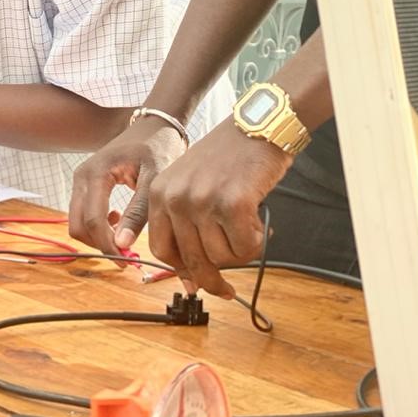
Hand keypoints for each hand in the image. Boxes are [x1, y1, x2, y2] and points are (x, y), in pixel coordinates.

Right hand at [68, 117, 187, 260]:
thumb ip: (138, 212)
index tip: (128, 263)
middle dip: (100, 245)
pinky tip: (119, 221)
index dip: (107, 246)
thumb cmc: (158, 147)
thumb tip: (123, 246)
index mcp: (96, 173)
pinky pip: (82, 214)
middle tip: (128, 256)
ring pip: (77, 222)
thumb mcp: (154, 179)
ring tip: (126, 237)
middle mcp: (81, 176)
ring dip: (98, 237)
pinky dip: (97, 226)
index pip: (92, 220)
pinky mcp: (85, 184)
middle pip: (77, 225)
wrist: (154, 125)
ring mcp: (80, 180)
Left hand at [147, 118, 292, 298]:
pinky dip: (257, 243)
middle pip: (192, 260)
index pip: (162, 249)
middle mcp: (176, 197)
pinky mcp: (233, 203)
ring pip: (222, 257)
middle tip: (227, 291)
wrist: (256, 126)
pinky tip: (259, 224)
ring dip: (239, 252)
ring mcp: (203, 200)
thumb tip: (191, 279)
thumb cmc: (227, 159)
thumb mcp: (190, 184)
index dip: (181, 271)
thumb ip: (185, 225)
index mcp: (158, 193)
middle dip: (212, 280)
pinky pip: (246, 247)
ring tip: (247, 228)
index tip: (195, 284)